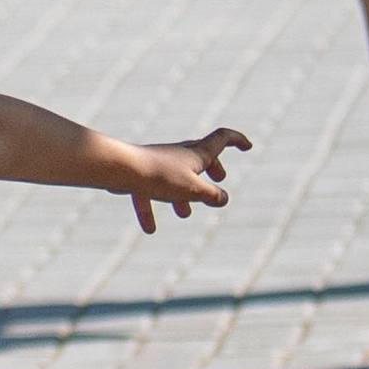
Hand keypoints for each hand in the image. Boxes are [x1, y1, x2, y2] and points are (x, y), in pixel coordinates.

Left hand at [122, 128, 250, 232]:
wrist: (120, 169)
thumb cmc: (159, 176)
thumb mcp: (192, 190)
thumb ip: (211, 195)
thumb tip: (224, 199)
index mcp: (196, 154)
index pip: (222, 139)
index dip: (237, 140)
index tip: (248, 147)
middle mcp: (179, 155)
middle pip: (201, 156)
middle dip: (212, 167)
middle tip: (219, 180)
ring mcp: (159, 163)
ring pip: (176, 176)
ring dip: (183, 194)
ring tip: (185, 214)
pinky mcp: (140, 175)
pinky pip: (149, 192)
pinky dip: (151, 209)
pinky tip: (150, 229)